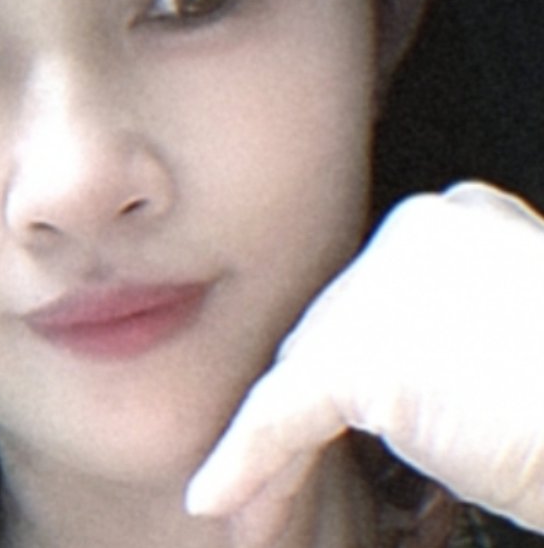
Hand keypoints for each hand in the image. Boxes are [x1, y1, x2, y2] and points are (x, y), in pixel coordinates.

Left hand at [186, 182, 543, 532]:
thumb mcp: (513, 350)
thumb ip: (454, 334)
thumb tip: (397, 386)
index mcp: (461, 220)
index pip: (374, 296)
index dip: (341, 368)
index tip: (311, 423)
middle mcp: (418, 233)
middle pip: (333, 329)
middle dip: (298, 411)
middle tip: (266, 482)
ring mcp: (390, 283)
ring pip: (306, 370)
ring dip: (272, 449)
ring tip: (248, 511)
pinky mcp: (369, 348)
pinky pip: (288, 409)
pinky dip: (250, 456)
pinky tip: (217, 495)